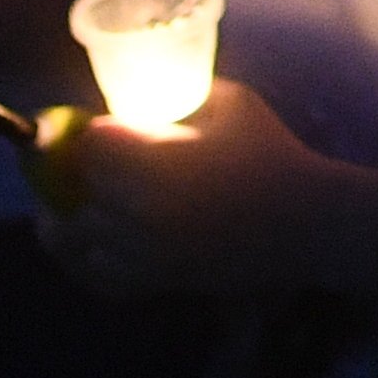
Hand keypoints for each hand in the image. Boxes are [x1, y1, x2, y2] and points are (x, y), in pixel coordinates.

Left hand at [35, 78, 335, 295]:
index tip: (97, 127)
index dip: (90, 133)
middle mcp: (135, 211)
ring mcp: (142, 253)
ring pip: (75, 235)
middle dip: (81, 171)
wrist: (306, 221)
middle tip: (91, 160)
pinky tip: (85, 243)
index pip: (88, 144)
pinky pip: (96, 275)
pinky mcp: (154, 281)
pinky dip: (83, 259)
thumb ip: (177, 97)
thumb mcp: (227, 101)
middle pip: (76, 187)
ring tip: (71, 201)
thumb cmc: (270, 152)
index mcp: (150, 161)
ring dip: (75, 213)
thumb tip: (138, 100)